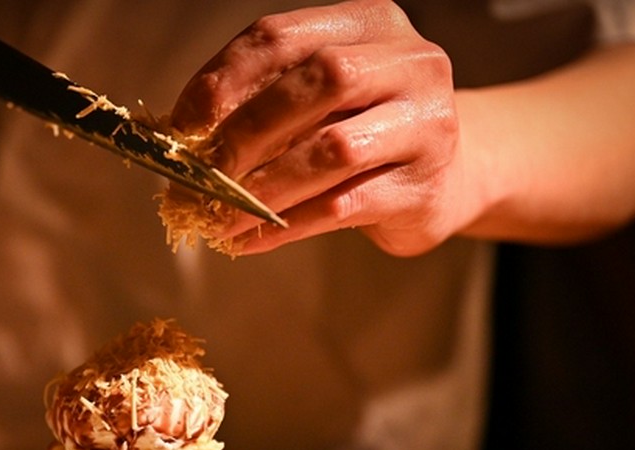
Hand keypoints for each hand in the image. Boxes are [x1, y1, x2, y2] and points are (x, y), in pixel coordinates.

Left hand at [170, 0, 466, 255]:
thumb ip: (266, 100)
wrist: (450, 177)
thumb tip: (187, 135)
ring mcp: (426, 125)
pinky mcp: (422, 188)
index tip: (184, 124)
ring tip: (218, 216)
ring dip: (263, 188)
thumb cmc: (366, 131)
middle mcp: (410, 63)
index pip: (281, 36)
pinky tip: (249, 240)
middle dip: (247, 130)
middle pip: (317, 82)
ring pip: (331, 150)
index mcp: (371, 23)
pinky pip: (341, 206)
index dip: (223, 79)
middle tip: (203, 173)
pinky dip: (286, 226)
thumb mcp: (321, 99)